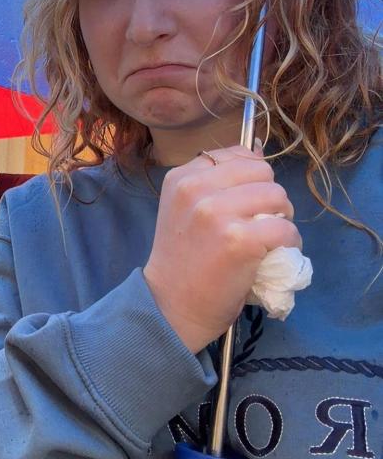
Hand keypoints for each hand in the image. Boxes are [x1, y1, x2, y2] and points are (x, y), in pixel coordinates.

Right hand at [143, 146, 300, 352]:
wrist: (170, 305)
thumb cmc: (183, 260)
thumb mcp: (185, 209)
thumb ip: (216, 182)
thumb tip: (260, 152)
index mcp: (181, 178)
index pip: (238, 154)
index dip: (251, 178)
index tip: (242, 204)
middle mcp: (195, 188)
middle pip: (262, 172)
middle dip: (269, 196)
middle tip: (258, 223)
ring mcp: (216, 212)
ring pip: (278, 196)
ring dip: (282, 219)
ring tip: (266, 240)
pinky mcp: (239, 239)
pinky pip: (286, 228)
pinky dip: (289, 244)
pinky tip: (271, 257)